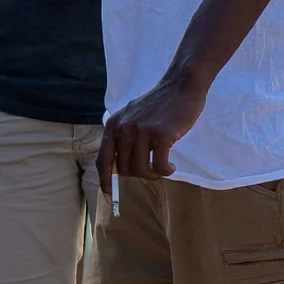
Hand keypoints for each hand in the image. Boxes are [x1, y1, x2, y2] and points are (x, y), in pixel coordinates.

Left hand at [97, 69, 208, 188]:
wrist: (181, 85)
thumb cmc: (160, 106)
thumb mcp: (132, 117)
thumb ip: (123, 138)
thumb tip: (118, 170)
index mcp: (113, 125)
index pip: (102, 161)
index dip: (105, 182)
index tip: (108, 199)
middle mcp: (123, 128)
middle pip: (124, 170)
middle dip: (139, 175)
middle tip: (153, 169)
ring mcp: (141, 130)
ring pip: (141, 171)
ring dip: (154, 175)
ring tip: (164, 167)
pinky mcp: (160, 134)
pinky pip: (159, 167)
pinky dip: (166, 171)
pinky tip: (172, 166)